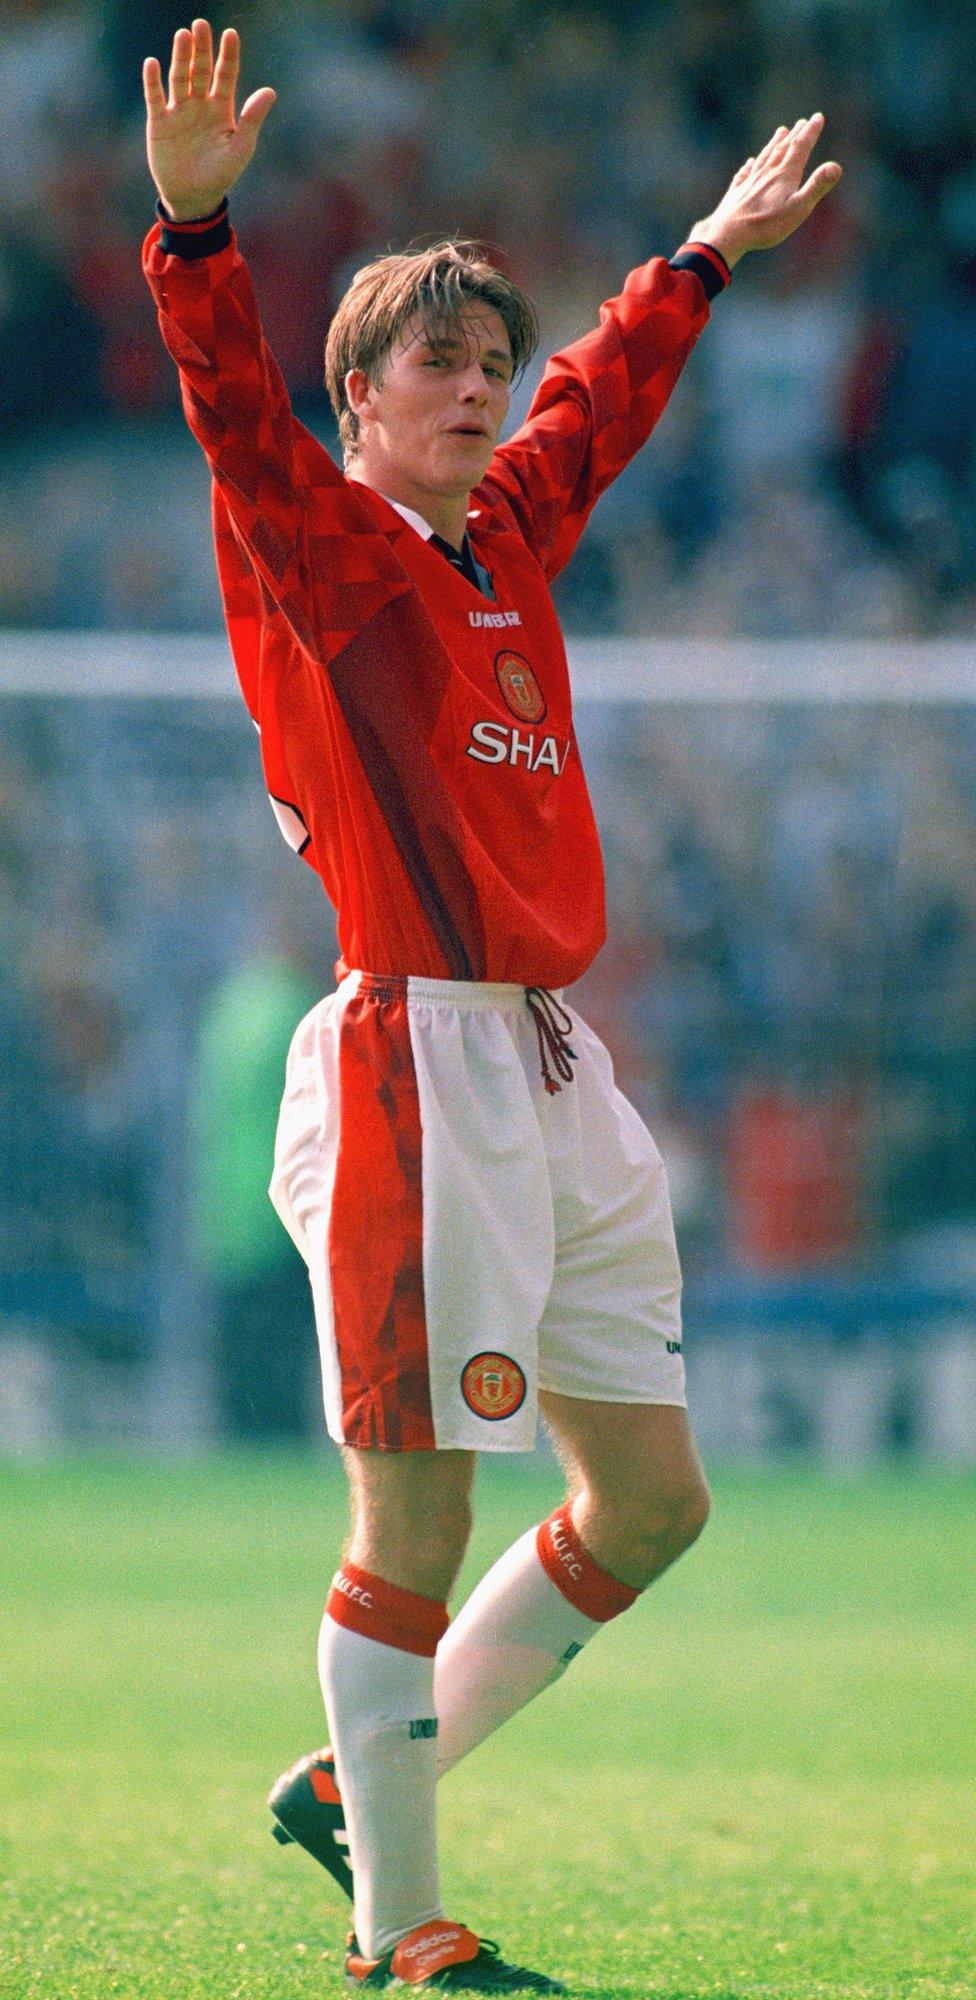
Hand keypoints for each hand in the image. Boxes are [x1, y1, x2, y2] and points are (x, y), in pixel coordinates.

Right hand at [143, 17, 275, 221]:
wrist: (193, 198)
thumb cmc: (220, 174)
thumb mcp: (240, 148)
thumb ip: (252, 119)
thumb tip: (270, 91)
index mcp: (222, 108)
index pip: (226, 75)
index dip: (228, 56)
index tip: (230, 34)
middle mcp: (200, 104)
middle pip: (201, 70)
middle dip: (202, 49)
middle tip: (201, 25)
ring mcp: (179, 111)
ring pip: (180, 78)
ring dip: (180, 57)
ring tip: (183, 36)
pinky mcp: (159, 122)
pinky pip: (155, 98)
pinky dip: (153, 82)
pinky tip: (152, 63)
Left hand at [690, 114, 841, 268]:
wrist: (729, 233)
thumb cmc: (766, 224)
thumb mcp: (798, 208)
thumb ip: (817, 186)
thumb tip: (836, 167)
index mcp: (784, 175)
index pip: (800, 147)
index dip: (810, 132)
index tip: (817, 117)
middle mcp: (767, 173)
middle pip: (783, 149)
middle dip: (795, 135)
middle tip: (802, 122)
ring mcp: (750, 182)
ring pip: (764, 157)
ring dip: (774, 143)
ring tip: (780, 132)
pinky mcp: (736, 194)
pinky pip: (744, 175)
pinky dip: (749, 166)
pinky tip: (749, 163)